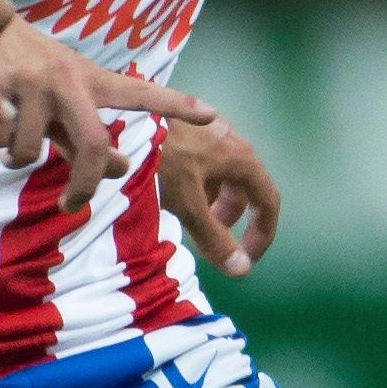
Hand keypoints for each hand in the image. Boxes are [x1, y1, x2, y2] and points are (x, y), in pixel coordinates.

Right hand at [0, 17, 222, 210]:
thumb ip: (89, 135)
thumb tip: (121, 169)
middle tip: (72, 206)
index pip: (141, 93)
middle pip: (92, 146)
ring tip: (11, 144)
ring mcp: (33, 81)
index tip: (211, 115)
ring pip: (29, 150)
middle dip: (84, 186)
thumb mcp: (69, 98)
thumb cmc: (37, 75)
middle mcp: (69, 79)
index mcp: (93, 80)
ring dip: (16, 158)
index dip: (175, 103)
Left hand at [160, 114, 281, 274]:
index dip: (262, 234)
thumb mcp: (188, 205)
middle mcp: (230, 139)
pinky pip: (201, 162)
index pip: (268, 200)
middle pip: (243, 188)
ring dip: (210, 202)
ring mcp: (207, 129)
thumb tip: (242, 270)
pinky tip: (168, 191)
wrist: (118, 117)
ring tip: (184, 217)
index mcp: (241, 157)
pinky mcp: (183, 125)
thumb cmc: (159, 160)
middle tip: (205, 239)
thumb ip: (215, 238)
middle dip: (229, 218)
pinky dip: (194, 185)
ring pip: (220, 175)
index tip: (245, 258)